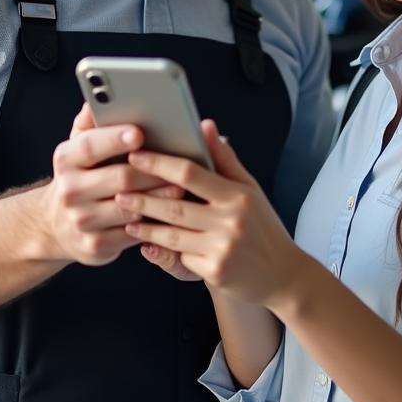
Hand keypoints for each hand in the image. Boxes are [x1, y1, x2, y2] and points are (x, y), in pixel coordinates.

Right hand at [37, 103, 180, 266]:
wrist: (55, 223)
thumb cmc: (81, 173)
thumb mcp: (79, 145)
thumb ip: (91, 120)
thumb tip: (98, 97)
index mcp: (66, 159)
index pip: (91, 146)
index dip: (115, 138)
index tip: (140, 132)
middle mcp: (70, 190)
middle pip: (119, 178)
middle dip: (153, 170)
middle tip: (181, 162)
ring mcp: (81, 221)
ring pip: (131, 208)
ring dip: (160, 198)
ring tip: (183, 187)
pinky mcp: (95, 245)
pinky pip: (133, 233)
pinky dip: (155, 223)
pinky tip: (173, 214)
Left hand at [117, 121, 303, 307]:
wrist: (283, 276)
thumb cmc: (263, 226)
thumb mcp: (250, 189)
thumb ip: (224, 159)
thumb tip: (205, 125)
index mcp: (238, 196)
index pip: (192, 174)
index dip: (160, 164)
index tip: (137, 156)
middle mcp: (231, 221)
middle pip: (175, 206)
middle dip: (143, 197)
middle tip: (118, 188)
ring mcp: (222, 249)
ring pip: (173, 234)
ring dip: (145, 225)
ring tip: (125, 214)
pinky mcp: (215, 272)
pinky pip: (181, 257)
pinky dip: (163, 248)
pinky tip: (145, 241)